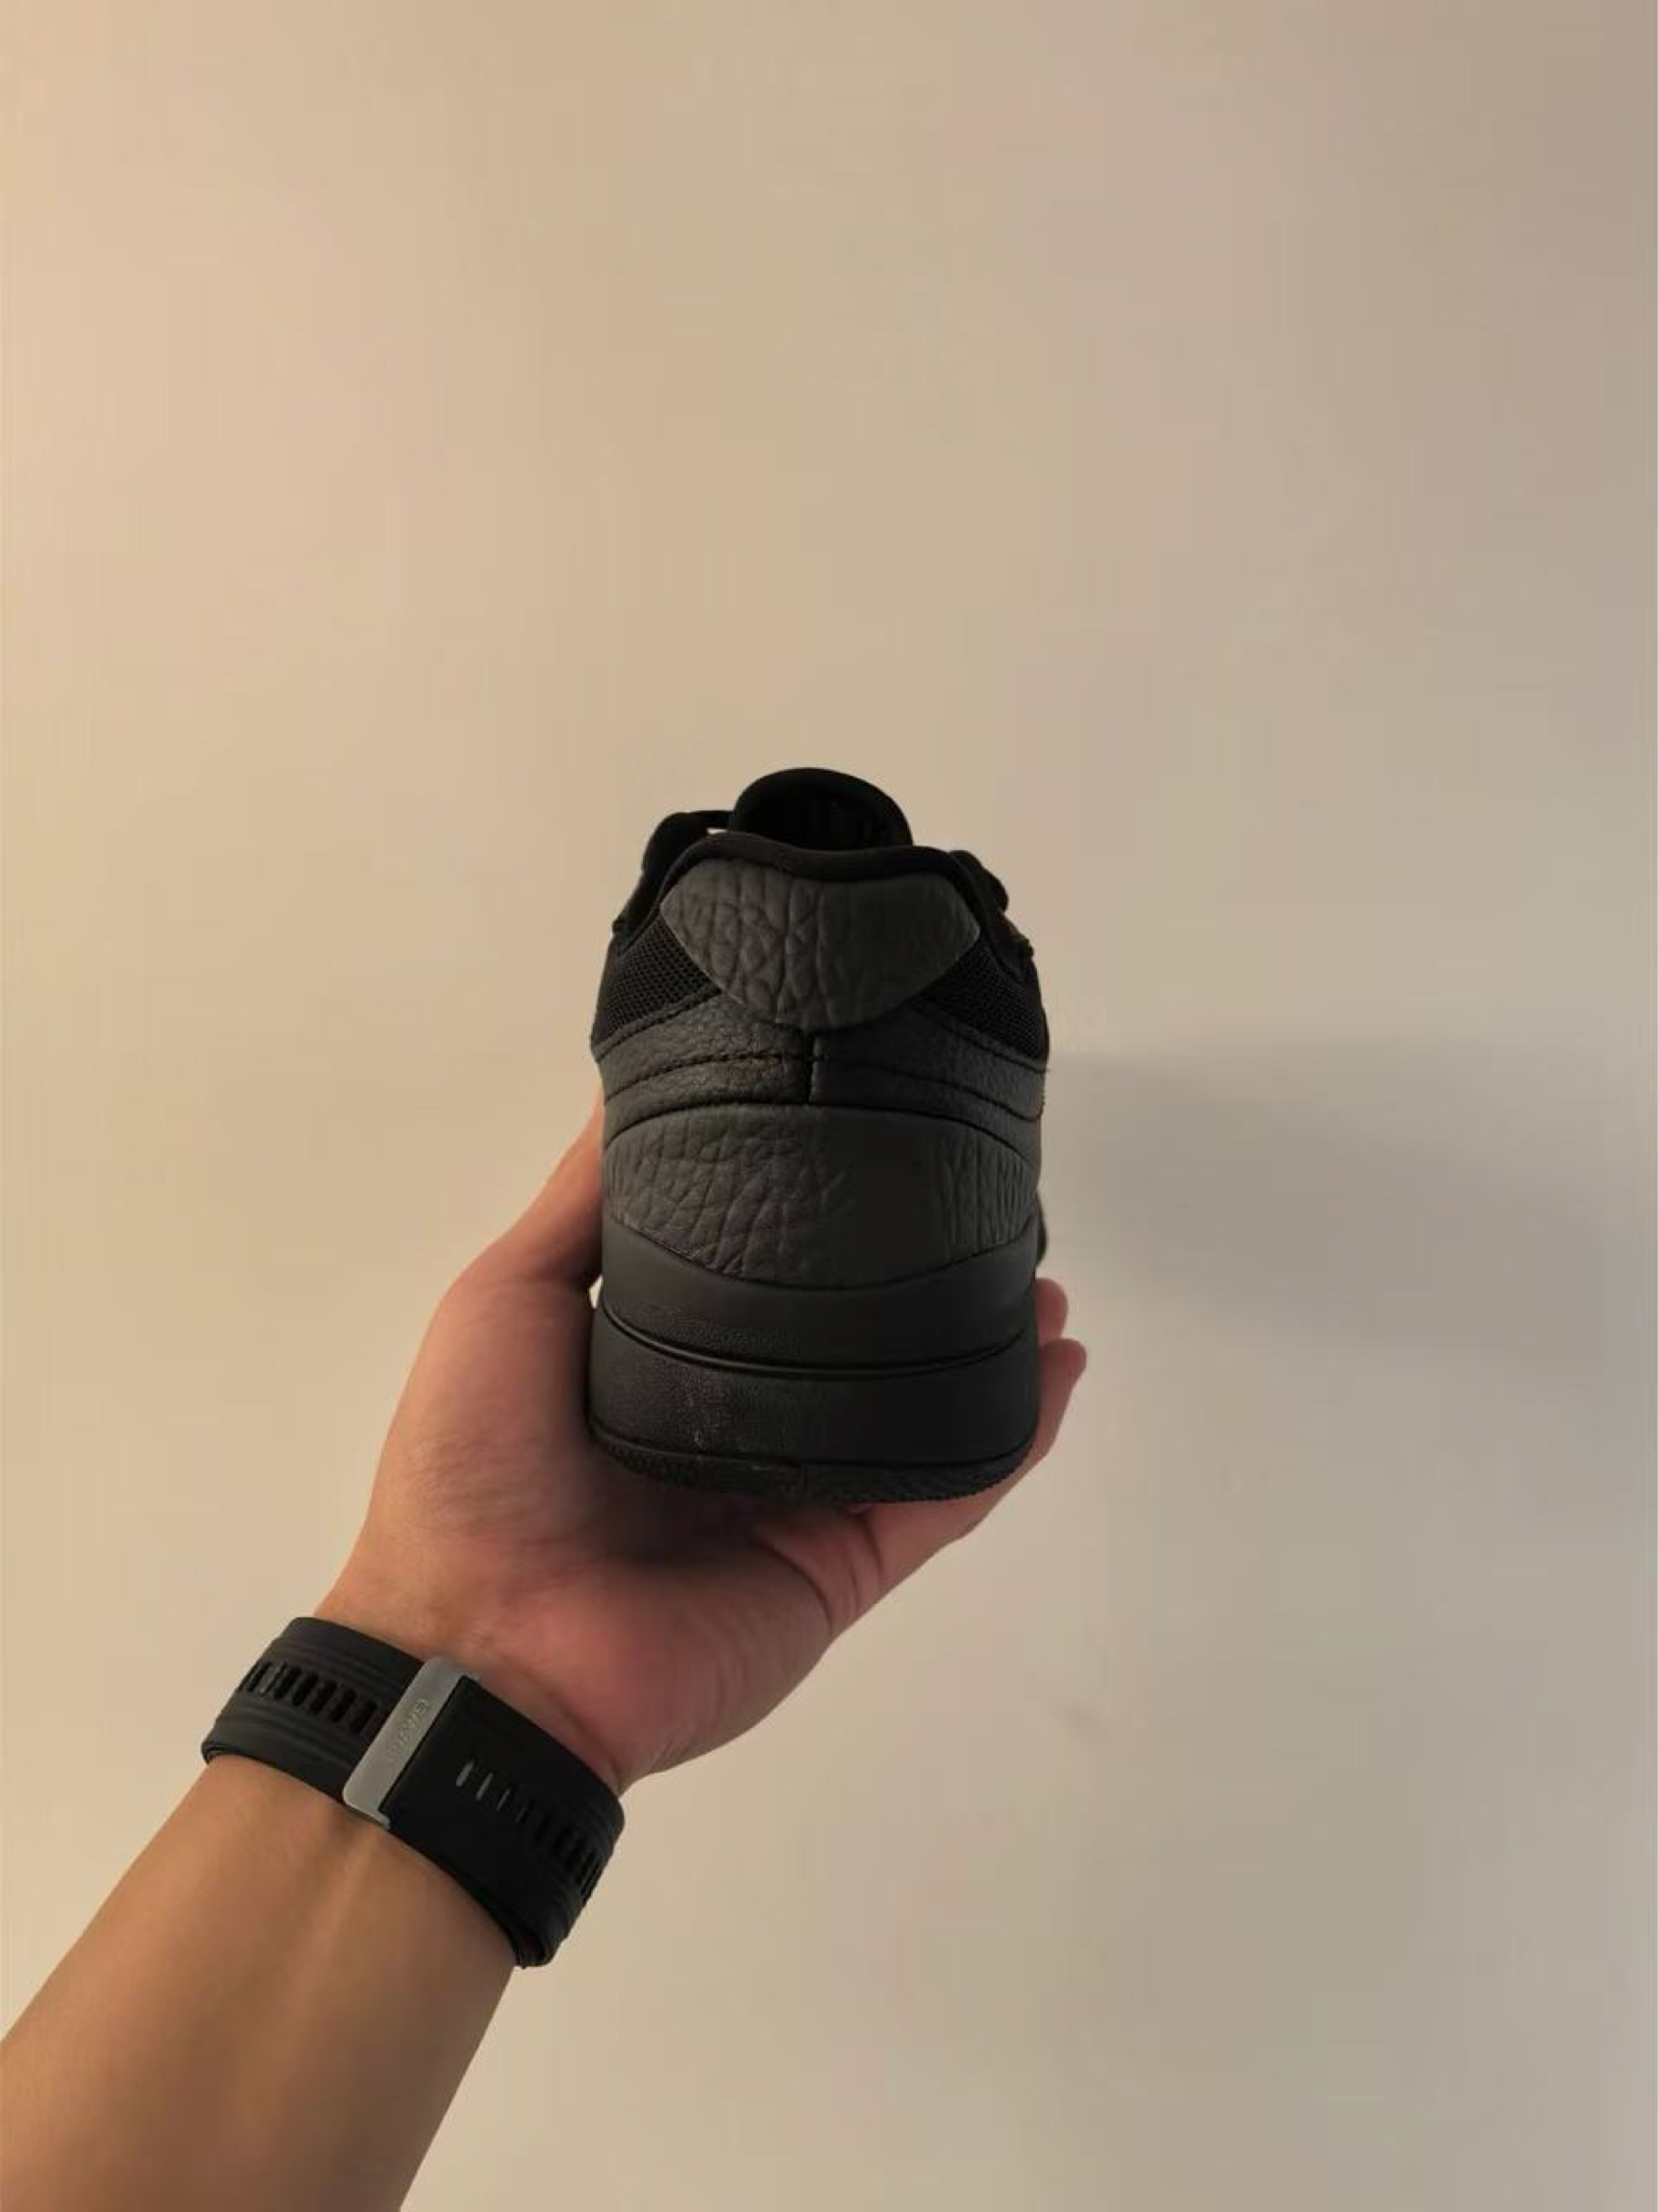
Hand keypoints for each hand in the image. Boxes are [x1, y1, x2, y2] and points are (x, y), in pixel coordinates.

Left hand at [320, 1101, 1087, 1792]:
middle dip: (923, 1288)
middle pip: (853, 1348)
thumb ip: (585, 1202)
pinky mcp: (841, 1564)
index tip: (880, 1148)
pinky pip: (943, 1495)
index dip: (823, 1221)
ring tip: (1042, 1286)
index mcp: (657, 1368)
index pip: (762, 1281)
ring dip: (983, 1353)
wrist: (485, 1650)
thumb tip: (630, 1086)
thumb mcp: (509, 1296)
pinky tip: (1055, 1372)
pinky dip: (1006, 1439)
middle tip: (987, 1213)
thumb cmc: (473, 1464)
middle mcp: (737, 1430)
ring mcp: (796, 1502)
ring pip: (915, 1415)